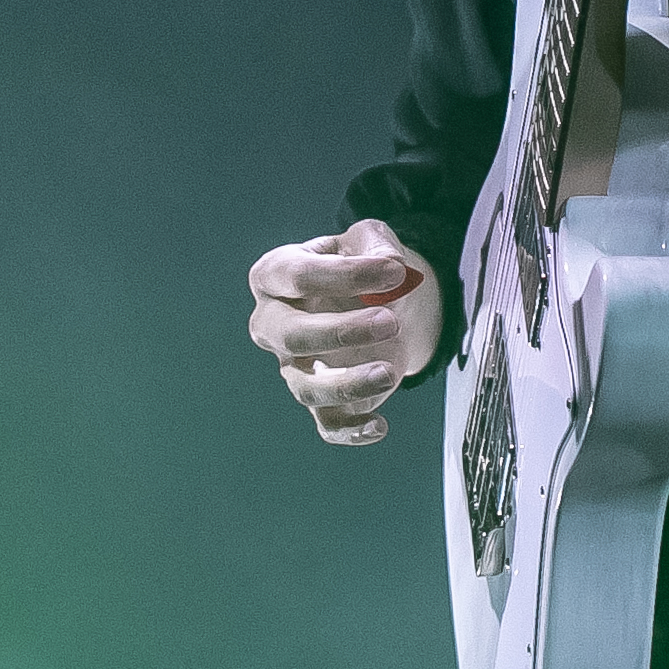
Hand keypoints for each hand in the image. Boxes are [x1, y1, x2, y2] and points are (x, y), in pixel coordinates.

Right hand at [247, 219, 442, 446]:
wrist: (384, 300)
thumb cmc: (363, 263)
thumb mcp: (369, 238)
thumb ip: (376, 243)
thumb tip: (391, 264)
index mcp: (275, 276)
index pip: (296, 276)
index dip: (345, 275)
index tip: (395, 271)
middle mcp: (274, 324)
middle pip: (290, 336)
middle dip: (340, 331)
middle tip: (390, 321)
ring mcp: (295, 366)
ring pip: (305, 387)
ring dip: (346, 383)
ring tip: (389, 371)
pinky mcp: (322, 400)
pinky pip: (327, 424)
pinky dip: (351, 430)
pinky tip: (380, 425)